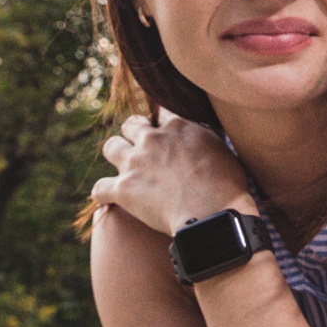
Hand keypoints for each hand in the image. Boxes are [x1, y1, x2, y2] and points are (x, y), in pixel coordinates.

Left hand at [91, 110, 254, 235]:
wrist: (213, 215)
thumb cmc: (227, 186)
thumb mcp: (222, 150)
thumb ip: (204, 139)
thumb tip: (201, 140)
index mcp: (179, 127)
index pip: (162, 112)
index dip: (162, 122)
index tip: (165, 132)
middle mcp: (152, 139)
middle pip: (130, 125)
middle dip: (133, 134)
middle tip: (142, 149)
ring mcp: (135, 163)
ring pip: (110, 147)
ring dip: (116, 156)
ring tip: (124, 168)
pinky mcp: (123, 189)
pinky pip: (99, 188)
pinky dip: (104, 194)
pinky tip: (110, 199)